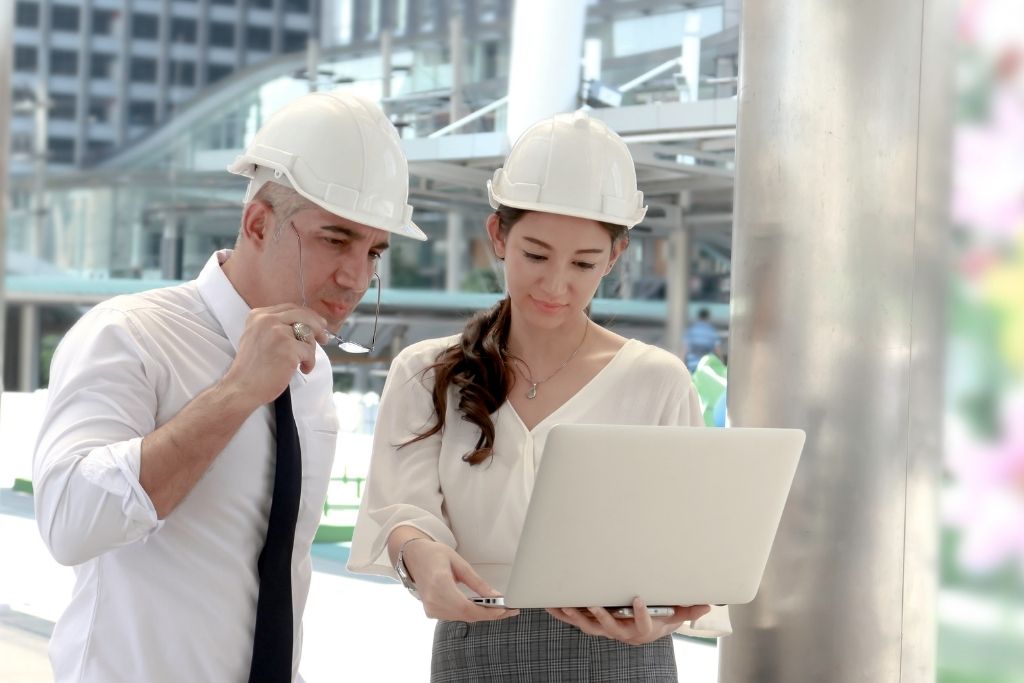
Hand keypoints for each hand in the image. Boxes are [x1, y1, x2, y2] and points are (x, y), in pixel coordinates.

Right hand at [220, 304, 328, 408]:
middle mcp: (267, 319)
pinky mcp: (288, 348)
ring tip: (302, 362)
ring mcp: (278, 332)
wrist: (242, 387)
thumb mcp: (258, 337)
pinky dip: (309, 363)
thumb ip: (276, 327)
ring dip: (310, 350)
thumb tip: (305, 325)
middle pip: (303, 315)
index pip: (291, 308)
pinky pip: (310, 352)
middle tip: (324, 338)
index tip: (318, 324)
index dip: (308, 316)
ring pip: (308, 334)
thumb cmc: (252, 369)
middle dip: (318, 326)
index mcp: (259, 315)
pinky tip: (302, 369)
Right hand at [402, 539, 519, 622]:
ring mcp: (430, 608)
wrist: (413, 557)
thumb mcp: (459, 563)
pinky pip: (455, 616)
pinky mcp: (431, 611)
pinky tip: (482, 609)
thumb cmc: (434, 555)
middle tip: (509, 610)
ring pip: (462, 618)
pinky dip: (470, 614)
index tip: (504, 610)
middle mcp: (433, 600)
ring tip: (499, 609)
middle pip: (466, 615)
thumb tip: (495, 596)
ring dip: (481, 615)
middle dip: (489, 614)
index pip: (467, 607)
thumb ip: (477, 582)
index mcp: (439, 584)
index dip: (487, 612)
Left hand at [546, 597, 710, 645]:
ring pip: (589, 626)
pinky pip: (575, 620)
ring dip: (575, 616)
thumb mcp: (677, 614)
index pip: (643, 623)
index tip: (637, 599)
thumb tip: (707, 605)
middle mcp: (622, 632)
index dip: (640, 614)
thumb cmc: (660, 618)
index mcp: (643, 629)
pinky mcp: (593, 625)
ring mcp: (605, 630)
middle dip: (600, 616)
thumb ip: (689, 610)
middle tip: (592, 604)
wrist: (646, 630)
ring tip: (564, 604)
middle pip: (610, 627)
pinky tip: (549, 603)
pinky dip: (562, 613)